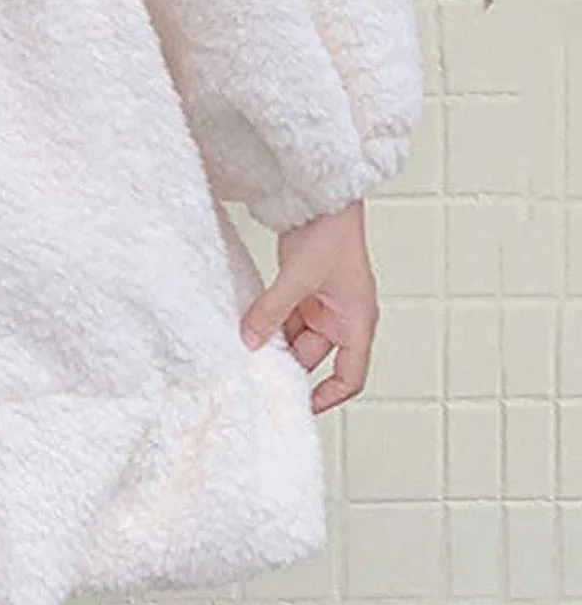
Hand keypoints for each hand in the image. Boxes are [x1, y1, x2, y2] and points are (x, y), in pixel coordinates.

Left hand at [239, 199, 377, 414]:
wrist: (323, 197)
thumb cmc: (331, 233)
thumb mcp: (299, 278)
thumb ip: (272, 310)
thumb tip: (250, 339)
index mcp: (357, 322)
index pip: (349, 376)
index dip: (327, 397)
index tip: (299, 407)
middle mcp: (342, 317)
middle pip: (313, 357)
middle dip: (287, 366)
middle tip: (255, 377)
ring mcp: (321, 304)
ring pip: (295, 337)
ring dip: (273, 342)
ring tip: (246, 353)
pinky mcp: (302, 290)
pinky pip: (284, 316)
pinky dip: (268, 322)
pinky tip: (247, 327)